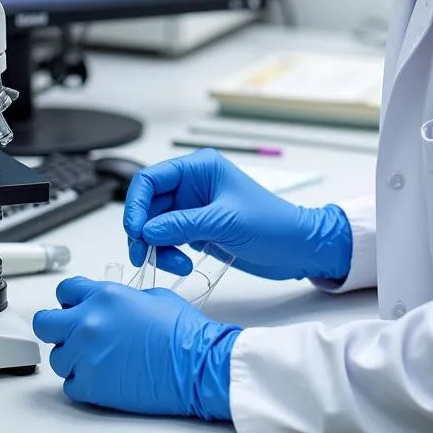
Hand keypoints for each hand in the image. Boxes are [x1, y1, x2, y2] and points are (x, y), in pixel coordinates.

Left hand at [33, 277, 239, 418]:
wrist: (196, 364)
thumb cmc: (182, 332)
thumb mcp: (152, 297)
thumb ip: (120, 299)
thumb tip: (109, 307)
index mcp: (104, 295)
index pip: (65, 290)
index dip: (70, 300)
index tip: (74, 308)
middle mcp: (89, 322)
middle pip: (45, 323)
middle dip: (56, 327)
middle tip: (72, 334)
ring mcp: (86, 355)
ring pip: (57, 357)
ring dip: (72, 357)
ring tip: (97, 359)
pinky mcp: (91, 385)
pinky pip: (70, 384)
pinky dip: (82, 382)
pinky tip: (102, 377)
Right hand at [123, 148, 352, 280]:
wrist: (298, 249)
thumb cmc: (273, 224)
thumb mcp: (225, 222)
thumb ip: (183, 224)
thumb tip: (147, 230)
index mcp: (199, 168)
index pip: (152, 179)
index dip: (136, 203)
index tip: (135, 230)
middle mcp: (192, 185)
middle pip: (148, 204)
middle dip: (143, 230)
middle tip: (144, 255)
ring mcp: (193, 208)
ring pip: (155, 225)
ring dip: (156, 246)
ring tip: (173, 264)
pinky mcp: (196, 230)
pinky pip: (167, 240)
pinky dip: (167, 253)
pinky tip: (182, 264)